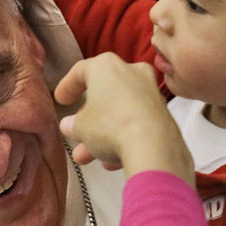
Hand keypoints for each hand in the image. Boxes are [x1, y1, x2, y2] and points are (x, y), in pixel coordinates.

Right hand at [54, 53, 193, 186]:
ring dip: (103, 133)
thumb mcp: (80, 127)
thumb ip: (73, 124)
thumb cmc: (109, 125)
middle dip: (88, 118)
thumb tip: (70, 125)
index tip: (61, 100)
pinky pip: (136, 122)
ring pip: (120, 111)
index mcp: (106, 66)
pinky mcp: (164, 113)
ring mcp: (151, 92)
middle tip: (76, 132)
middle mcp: (131, 71)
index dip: (67, 86)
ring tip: (87, 157)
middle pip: (103, 93)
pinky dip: (123, 137)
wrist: (153, 146)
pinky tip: (111, 160)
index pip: (80, 71)